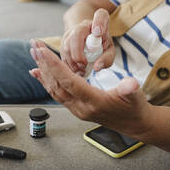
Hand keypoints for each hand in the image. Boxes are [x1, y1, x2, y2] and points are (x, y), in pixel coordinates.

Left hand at [29, 39, 150, 138]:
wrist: (134, 124)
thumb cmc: (134, 108)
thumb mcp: (135, 96)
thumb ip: (130, 89)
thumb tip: (131, 84)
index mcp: (93, 102)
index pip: (69, 81)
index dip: (54, 65)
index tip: (43, 50)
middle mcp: (81, 108)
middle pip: (56, 84)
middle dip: (44, 63)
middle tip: (34, 45)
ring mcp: (76, 109)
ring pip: (54, 88)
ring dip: (43, 69)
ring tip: (34, 53)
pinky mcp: (75, 107)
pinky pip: (56, 93)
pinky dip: (46, 80)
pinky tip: (37, 71)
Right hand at [60, 8, 115, 76]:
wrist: (89, 35)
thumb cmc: (101, 42)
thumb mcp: (109, 49)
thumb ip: (106, 58)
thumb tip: (96, 67)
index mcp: (97, 23)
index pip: (100, 16)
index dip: (99, 24)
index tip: (99, 32)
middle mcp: (82, 25)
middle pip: (75, 36)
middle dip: (78, 55)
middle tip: (85, 65)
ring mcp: (70, 32)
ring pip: (66, 47)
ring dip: (73, 62)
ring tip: (82, 69)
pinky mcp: (63, 41)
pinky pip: (62, 53)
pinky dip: (68, 64)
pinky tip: (76, 69)